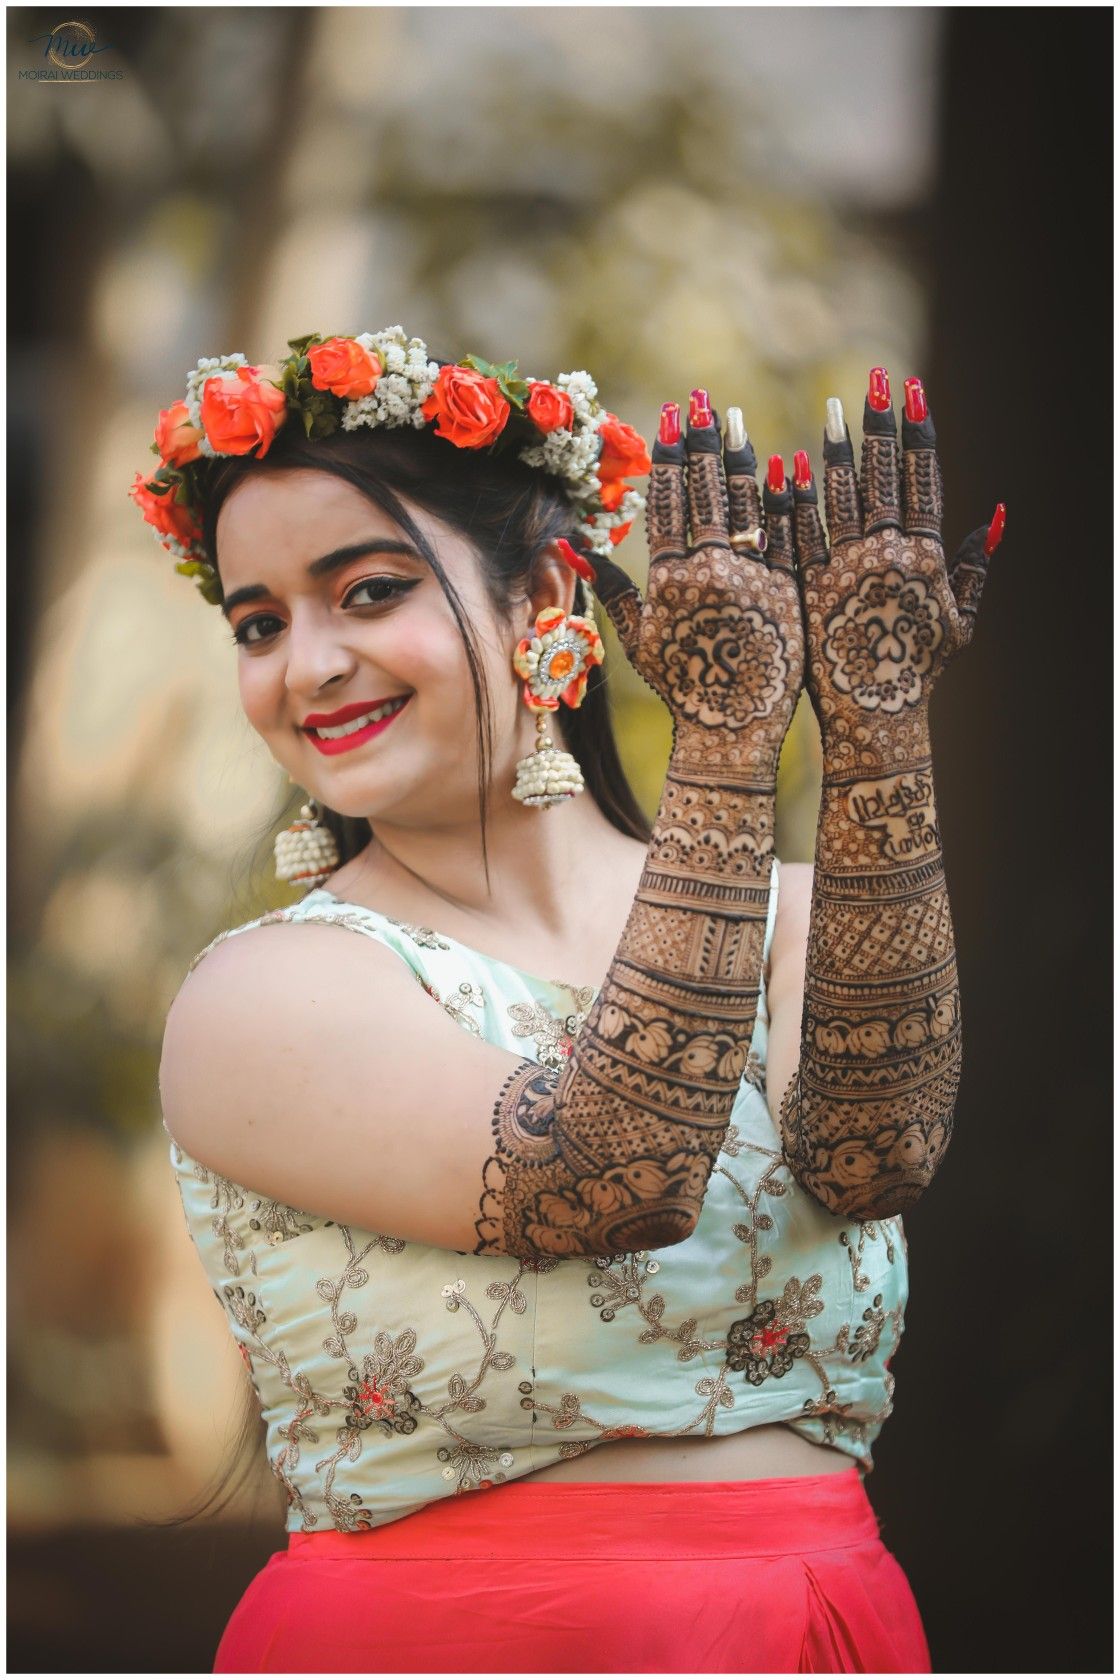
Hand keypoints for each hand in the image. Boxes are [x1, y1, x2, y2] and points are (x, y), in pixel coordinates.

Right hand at [587, 390, 804, 781]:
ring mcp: (752, 581)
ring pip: (747, 506)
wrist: (733, 731)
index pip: (668, 504)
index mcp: (670, 580)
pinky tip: (790, 465)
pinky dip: (788, 498)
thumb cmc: (682, 690)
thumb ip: (613, 588)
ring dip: (742, 458)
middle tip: (703, 403)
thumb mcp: (639, 641)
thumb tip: (573, 545)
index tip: (672, 420)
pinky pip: (788, 535)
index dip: (670, 459)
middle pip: (705, 494)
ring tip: (737, 422)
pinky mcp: (790, 593)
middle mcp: (709, 574)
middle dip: (702, 443)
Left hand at [791, 369, 1004, 771]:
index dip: (916, 436)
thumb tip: (1000, 514)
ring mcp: (846, 573)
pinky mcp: (807, 593)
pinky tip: (787, 465)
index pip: (921, 483)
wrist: (874, 723)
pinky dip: (795, 501)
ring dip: (836, 450)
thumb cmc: (920, 673)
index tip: (913, 394)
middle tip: (874, 380)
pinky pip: (799, 537)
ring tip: (831, 409)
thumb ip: (976, 565)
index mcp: (926, 559)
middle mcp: (888, 559)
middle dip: (879, 426)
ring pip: (840, 500)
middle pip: (881, 480)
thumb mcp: (958, 620)